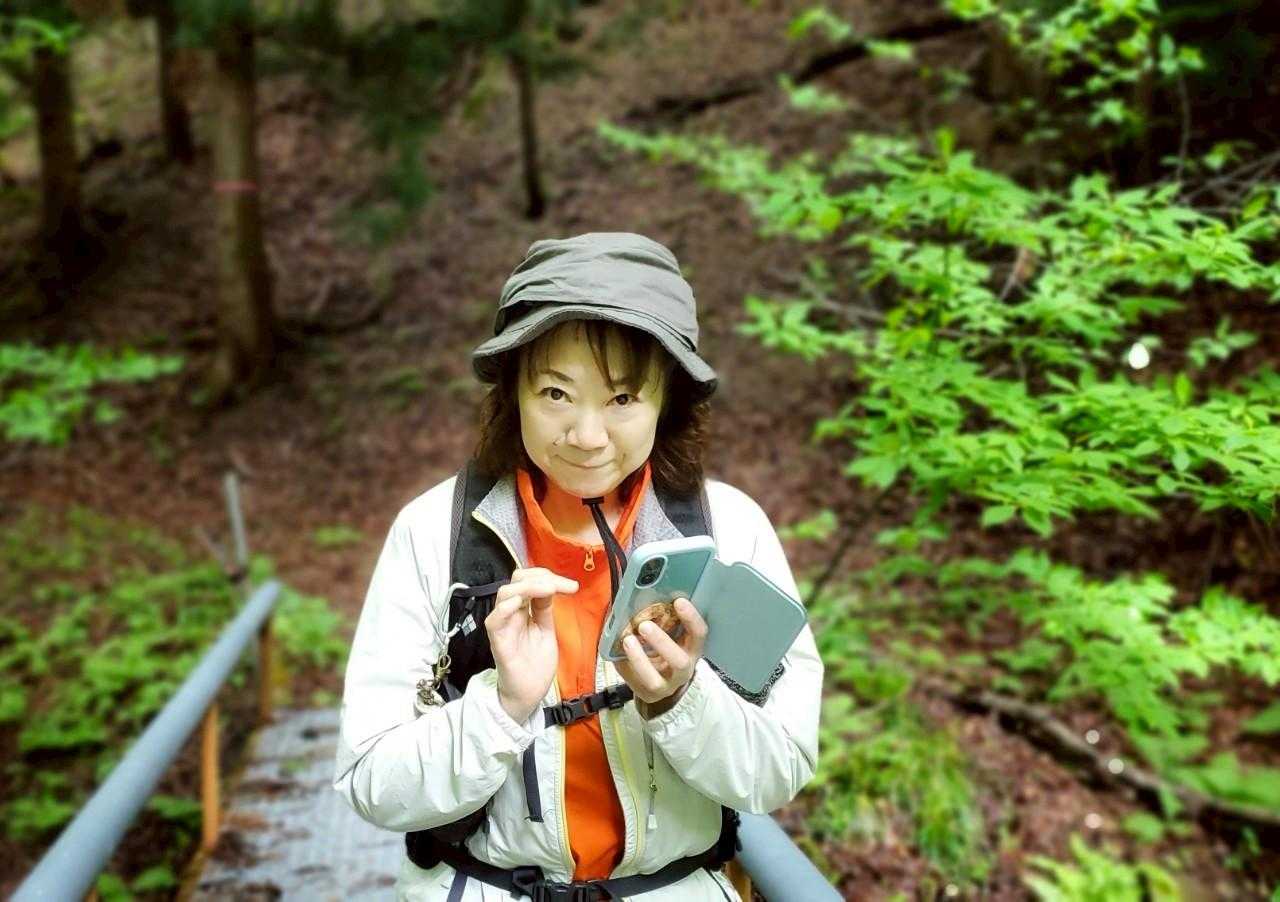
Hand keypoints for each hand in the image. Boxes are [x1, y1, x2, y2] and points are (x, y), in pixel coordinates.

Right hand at [486, 567, 576, 722]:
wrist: (528, 693)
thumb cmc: (535, 664)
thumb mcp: (546, 630)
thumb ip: (545, 608)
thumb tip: (552, 585)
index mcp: (523, 610)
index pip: (529, 580)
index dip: (548, 577)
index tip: (571, 586)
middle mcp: (511, 614)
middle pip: (516, 580)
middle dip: (539, 576)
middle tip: (560, 586)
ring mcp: (503, 626)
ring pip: (505, 593)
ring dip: (528, 587)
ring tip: (548, 590)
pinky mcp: (498, 642)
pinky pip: (494, 620)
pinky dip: (505, 608)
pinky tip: (521, 603)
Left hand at [615, 596, 705, 717]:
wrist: (664, 682)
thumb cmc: (666, 649)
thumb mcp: (672, 635)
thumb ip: (664, 619)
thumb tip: (642, 593)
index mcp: (692, 649)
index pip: (699, 634)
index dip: (691, 619)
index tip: (679, 601)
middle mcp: (683, 669)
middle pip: (679, 661)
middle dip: (662, 642)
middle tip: (644, 625)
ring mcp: (665, 685)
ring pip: (653, 678)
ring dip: (638, 658)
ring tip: (627, 639)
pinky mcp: (647, 693)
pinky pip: (633, 681)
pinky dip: (624, 665)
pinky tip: (617, 652)